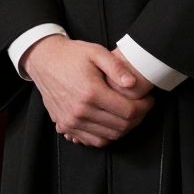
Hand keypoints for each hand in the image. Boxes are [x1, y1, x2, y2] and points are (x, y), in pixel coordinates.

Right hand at [21, 35, 153, 147]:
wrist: (44, 61)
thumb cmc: (72, 55)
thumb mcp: (96, 52)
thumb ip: (117, 67)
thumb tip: (133, 84)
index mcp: (91, 92)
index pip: (128, 111)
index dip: (144, 108)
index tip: (149, 100)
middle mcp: (80, 111)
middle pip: (120, 127)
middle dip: (138, 119)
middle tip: (143, 107)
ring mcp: (71, 122)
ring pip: (108, 138)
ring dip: (124, 129)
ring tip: (130, 114)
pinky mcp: (65, 126)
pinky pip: (92, 141)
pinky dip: (106, 136)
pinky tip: (112, 123)